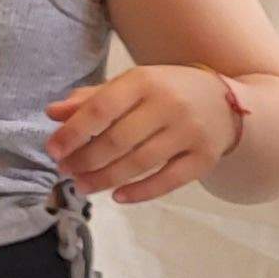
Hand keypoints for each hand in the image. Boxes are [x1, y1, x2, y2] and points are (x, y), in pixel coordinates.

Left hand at [48, 64, 240, 202]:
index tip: (52, 151)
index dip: (73, 133)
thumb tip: (52, 113)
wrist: (226, 101)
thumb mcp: (131, 85)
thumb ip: (92, 98)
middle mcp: (169, 105)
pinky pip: (169, 180)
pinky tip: (117, 197)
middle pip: (118, 140)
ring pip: (140, 163)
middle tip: (65, 171)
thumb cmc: (166, 91)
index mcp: (144, 81)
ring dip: (106, 179)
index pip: (101, 109)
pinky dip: (141, 192)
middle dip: (85, 160)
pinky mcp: (205, 157)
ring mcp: (190, 132)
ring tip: (83, 186)